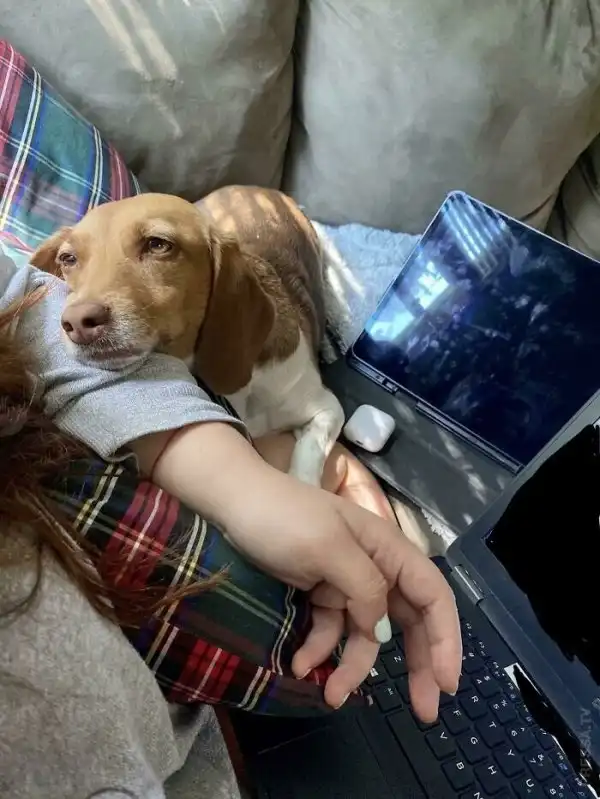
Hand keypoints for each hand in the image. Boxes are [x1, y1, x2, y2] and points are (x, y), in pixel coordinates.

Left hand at [254, 434, 459, 718]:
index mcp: (388, 549)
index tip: (447, 684)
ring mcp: (346, 582)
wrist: (233, 502)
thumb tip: (380, 627)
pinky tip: (301, 667)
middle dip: (416, 666)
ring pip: (365, 634)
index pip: (433, 595)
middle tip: (423, 712)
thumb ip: (364, 587)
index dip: (446, 639)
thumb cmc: (283, 517)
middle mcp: (375, 567)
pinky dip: (319, 650)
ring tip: (333, 698)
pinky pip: (330, 630)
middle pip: (408, 621)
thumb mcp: (328, 547)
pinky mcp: (319, 592)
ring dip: (353, 667)